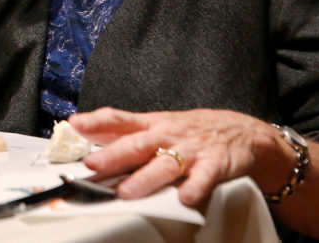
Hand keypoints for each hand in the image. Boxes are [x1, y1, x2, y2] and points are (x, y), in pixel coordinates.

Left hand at [68, 107, 288, 206]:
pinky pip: (204, 178)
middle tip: (92, 164)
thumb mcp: (158, 124)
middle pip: (137, 144)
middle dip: (113, 154)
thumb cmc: (193, 131)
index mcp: (152, 125)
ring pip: (165, 164)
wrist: (243, 132)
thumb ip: (124, 131)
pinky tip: (185, 198)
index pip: (120, 119)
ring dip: (145, 178)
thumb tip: (86, 131)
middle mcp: (168, 135)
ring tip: (127, 191)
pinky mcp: (215, 165)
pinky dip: (195, 188)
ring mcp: (192, 150)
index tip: (75, 124)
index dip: (97, 121)